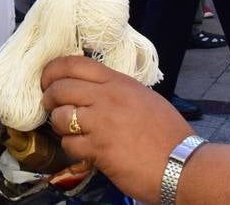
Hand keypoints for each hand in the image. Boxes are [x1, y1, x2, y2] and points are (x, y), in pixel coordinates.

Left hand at [42, 56, 191, 202]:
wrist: (183, 164)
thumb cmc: (168, 134)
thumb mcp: (143, 99)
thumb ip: (116, 91)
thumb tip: (93, 91)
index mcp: (119, 82)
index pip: (74, 64)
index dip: (53, 70)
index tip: (47, 79)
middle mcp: (107, 98)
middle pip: (60, 88)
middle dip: (49, 98)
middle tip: (50, 106)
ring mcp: (101, 123)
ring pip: (59, 116)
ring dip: (57, 125)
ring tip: (66, 130)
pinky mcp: (99, 149)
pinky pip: (69, 144)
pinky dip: (70, 148)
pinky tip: (82, 150)